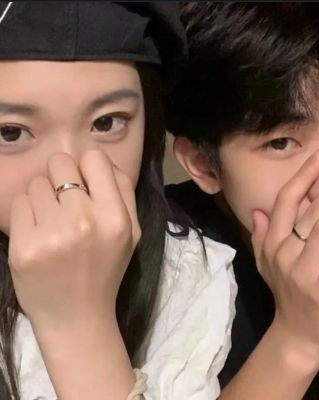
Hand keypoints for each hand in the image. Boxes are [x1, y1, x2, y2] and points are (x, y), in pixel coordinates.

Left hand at [8, 150, 139, 331]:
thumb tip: (98, 159)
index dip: (87, 166)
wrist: (77, 316)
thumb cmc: (106, 270)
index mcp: (116, 218)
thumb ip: (122, 192)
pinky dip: (27, 214)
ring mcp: (51, 235)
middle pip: (60, 163)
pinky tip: (37, 234)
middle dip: (61, 178)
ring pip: (36, 183)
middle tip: (65, 201)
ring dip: (43, 198)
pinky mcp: (23, 247)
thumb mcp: (131, 232)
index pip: (94, 159)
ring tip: (52, 222)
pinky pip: (18, 204)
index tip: (85, 182)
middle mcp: (84, 222)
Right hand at [252, 151, 318, 359]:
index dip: (304, 176)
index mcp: (272, 242)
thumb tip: (257, 211)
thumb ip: (261, 236)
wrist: (298, 333)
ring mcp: (301, 271)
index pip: (286, 201)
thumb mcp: (268, 263)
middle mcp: (283, 252)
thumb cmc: (288, 292)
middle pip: (309, 209)